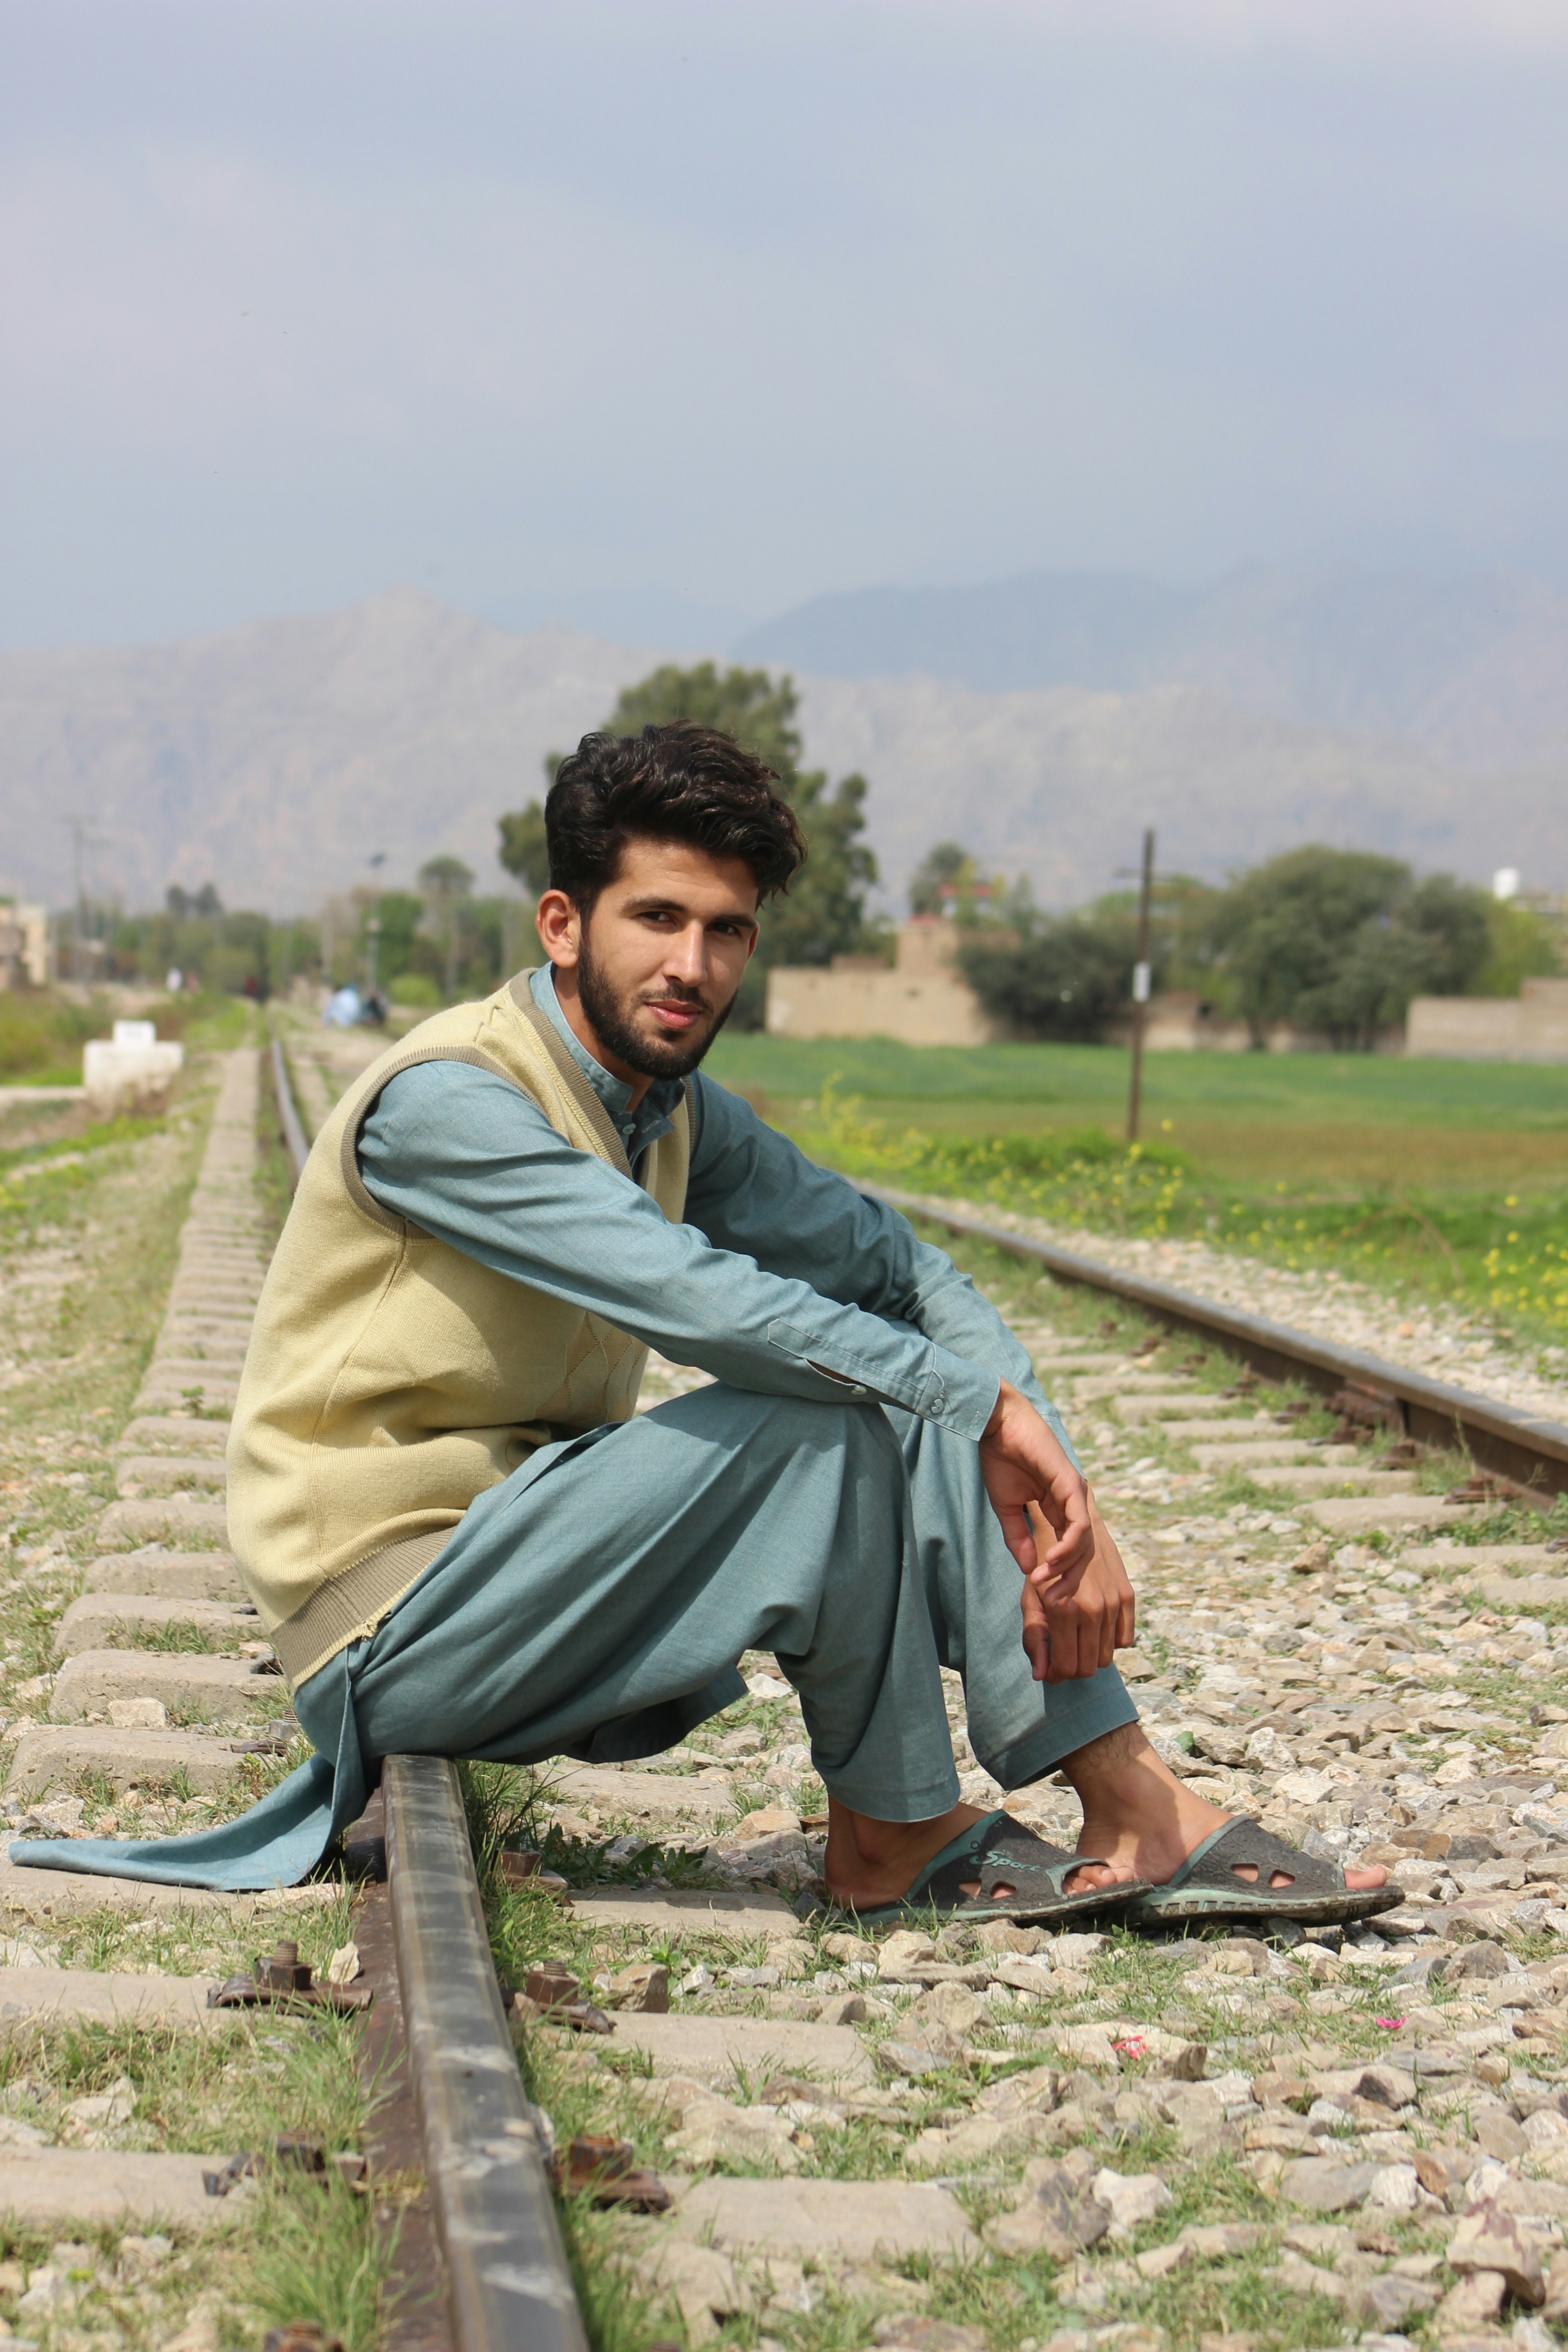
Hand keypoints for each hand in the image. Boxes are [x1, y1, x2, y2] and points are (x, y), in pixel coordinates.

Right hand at [978, 1380, 1093, 1591]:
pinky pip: (1078, 1524)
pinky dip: (1068, 1547)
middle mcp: (1073, 1502)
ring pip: (1084, 1542)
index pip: (1069, 1549)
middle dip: (1068, 1579)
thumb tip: (1028, 1568)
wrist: (997, 1425)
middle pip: (1083, 1552)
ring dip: (1066, 1568)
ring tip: (1046, 1583)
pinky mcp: (1072, 1485)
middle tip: (1052, 1601)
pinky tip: (1051, 1562)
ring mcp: (1076, 1493)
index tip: (1043, 1594)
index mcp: (1060, 1507)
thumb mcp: (1007, 1508)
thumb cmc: (1001, 1458)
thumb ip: (1019, 1537)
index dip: (1060, 1575)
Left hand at [1021, 1501, 1136, 1681]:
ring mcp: (1114, 1602)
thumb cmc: (1043, 1567)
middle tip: (1062, 1658)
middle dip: (1072, 1670)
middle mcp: (1092, 1608)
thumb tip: (1040, 1675)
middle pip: (1088, 1667)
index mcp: (1063, 1610)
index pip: (1066, 1667)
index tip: (1050, 1670)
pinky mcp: (1128, 1596)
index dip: (1056, 1675)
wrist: (1071, 1527)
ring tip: (1076, 1643)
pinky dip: (1110, 1641)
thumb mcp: (1030, 1600)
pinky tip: (1095, 1629)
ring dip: (1090, 1657)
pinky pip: (1125, 1639)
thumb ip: (1034, 1639)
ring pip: (1107, 1657)